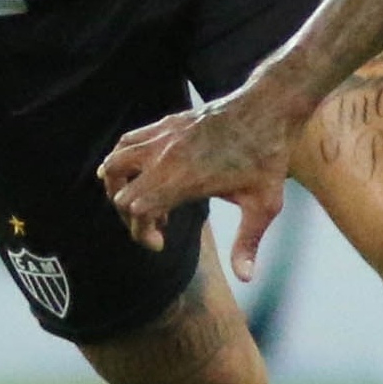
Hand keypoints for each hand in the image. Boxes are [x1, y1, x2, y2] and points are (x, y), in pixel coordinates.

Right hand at [102, 87, 299, 277]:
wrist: (269, 107)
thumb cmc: (268, 156)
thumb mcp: (265, 205)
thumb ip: (249, 242)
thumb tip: (246, 277)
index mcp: (184, 179)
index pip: (137, 209)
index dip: (142, 233)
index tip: (161, 242)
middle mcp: (166, 157)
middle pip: (119, 192)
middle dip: (130, 216)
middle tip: (158, 225)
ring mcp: (163, 136)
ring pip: (114, 162)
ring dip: (118, 186)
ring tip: (141, 198)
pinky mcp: (166, 123)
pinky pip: (127, 141)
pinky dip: (122, 160)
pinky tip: (142, 173)